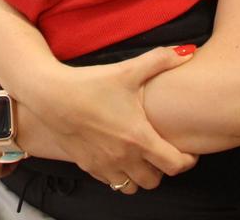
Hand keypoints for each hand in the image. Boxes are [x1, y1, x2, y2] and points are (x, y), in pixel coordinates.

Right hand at [21, 47, 198, 191]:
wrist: (50, 95)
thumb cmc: (90, 83)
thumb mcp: (128, 70)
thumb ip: (160, 60)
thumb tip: (188, 52)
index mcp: (139, 138)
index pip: (176, 165)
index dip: (188, 160)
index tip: (188, 150)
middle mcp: (124, 157)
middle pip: (155, 181)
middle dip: (162, 170)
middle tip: (161, 151)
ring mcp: (104, 165)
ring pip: (132, 187)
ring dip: (139, 175)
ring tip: (139, 157)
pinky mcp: (87, 165)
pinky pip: (109, 182)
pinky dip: (117, 174)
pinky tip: (116, 155)